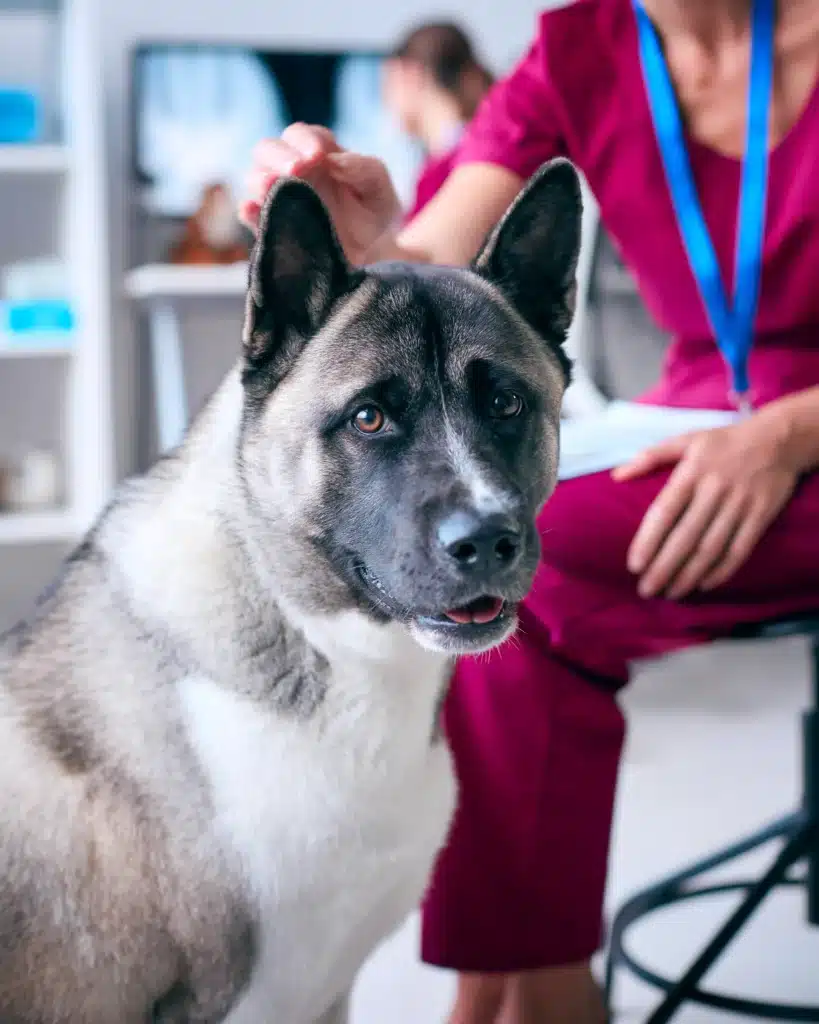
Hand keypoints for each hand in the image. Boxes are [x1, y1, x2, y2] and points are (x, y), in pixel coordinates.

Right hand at [239, 123, 400, 263]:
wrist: (366, 253)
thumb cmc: (372, 213)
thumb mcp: (379, 189)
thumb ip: (365, 169)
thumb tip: (335, 160)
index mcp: (316, 153)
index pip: (301, 135)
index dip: (306, 140)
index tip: (318, 155)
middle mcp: (291, 170)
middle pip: (269, 148)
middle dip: (280, 155)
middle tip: (296, 169)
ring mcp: (278, 196)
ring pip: (255, 176)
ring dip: (261, 179)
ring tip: (271, 186)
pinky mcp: (270, 224)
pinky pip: (250, 214)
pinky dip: (247, 211)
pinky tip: (251, 209)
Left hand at [613, 415, 798, 598]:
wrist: (779, 439)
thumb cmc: (723, 442)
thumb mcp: (686, 440)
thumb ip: (650, 457)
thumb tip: (616, 475)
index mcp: (691, 472)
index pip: (664, 511)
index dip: (648, 541)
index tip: (634, 565)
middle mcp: (715, 490)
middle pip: (686, 536)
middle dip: (664, 567)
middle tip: (647, 590)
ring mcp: (740, 504)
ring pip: (711, 547)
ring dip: (689, 574)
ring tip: (671, 593)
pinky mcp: (761, 515)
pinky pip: (740, 549)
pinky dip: (723, 570)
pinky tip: (704, 585)